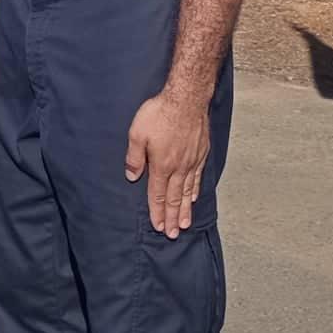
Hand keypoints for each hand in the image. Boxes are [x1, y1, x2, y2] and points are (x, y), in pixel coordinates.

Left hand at [125, 85, 212, 238]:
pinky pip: (197, 178)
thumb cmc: (159, 113)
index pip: (158, 194)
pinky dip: (195, 191)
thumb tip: (132, 177)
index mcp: (161, 165)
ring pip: (188, 191)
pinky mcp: (201, 153)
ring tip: (184, 224)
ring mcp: (191, 161)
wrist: (187, 98)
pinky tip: (194, 198)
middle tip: (172, 234)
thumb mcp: (137, 133)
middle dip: (172, 218)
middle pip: (174, 198)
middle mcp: (178, 167)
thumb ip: (134, 157)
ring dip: (185, 209)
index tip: (158, 226)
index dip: (157, 212)